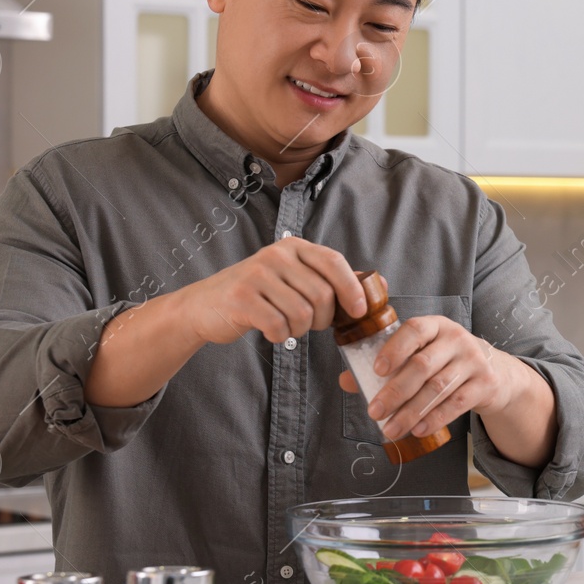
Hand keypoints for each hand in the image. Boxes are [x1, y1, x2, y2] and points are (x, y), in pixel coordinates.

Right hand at [176, 237, 366, 345]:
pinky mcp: (241, 298)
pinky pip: (279, 326)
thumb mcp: (293, 279)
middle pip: (322, 295)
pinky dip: (279, 336)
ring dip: (300, 330)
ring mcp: (256, 275)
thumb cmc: (257, 295)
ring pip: (302, 314)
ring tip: (286, 326)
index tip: (360, 312)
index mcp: (293, 247)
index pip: (333, 261)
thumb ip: (331, 280)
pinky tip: (270, 331)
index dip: (352, 288)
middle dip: (323, 320)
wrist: (203, 306)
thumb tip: (380, 284)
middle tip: (310, 324)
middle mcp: (275, 255)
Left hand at [337, 316, 517, 438]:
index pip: (414, 330)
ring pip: (438, 388)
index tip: (375, 370)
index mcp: (436, 325)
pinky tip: (418, 430)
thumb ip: (387, 364)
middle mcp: (457, 339)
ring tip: (391, 429)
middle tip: (375, 412)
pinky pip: (457, 404)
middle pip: (423, 365)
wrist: (495, 372)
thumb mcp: (422, 353)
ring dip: (411, 412)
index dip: (394, 349)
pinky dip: (435, 419)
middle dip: (395, 392)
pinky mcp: (485, 384)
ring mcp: (473, 361)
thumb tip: (346, 380)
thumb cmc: (446, 361)